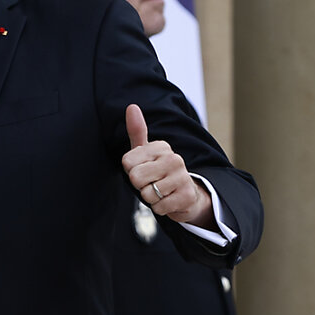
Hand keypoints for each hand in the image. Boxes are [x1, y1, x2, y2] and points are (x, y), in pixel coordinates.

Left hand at [121, 104, 213, 228]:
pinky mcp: (187, 196)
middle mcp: (174, 158)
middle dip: (140, 186)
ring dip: (151, 198)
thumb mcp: (145, 151)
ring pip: (147, 194)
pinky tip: (169, 200)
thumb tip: (132, 106)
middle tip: (151, 183)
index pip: (127, 163)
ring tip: (161, 192)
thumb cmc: (158, 171)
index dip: (131, 171)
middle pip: (135, 178)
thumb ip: (137, 131)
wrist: (186, 194)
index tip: (143, 169)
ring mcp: (182, 177)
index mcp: (161, 146)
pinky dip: (160, 208)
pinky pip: (158, 207)